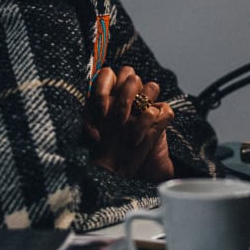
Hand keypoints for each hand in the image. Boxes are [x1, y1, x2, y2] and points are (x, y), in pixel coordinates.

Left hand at [84, 66, 174, 181]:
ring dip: (140, 105)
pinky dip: (151, 123)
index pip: (108, 74)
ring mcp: (145, 107)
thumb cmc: (102, 156)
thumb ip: (86, 128)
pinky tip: (139, 139)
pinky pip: (164, 109)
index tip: (101, 113)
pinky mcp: (161, 120)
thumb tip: (90, 127)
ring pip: (151, 86)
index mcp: (107, 98)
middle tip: (118, 121)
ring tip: (128, 128)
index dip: (103, 87)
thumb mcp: (86, 141)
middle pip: (130, 74)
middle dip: (124, 96)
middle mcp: (126, 99)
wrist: (124, 176)